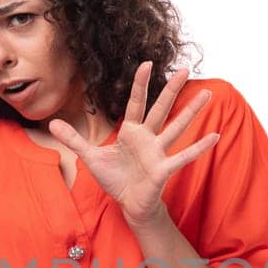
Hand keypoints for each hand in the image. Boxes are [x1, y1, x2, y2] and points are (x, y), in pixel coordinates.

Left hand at [48, 62, 217, 225]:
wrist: (128, 204)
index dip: (140, 84)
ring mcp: (158, 152)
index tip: (147, 63)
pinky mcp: (163, 169)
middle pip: (161, 108)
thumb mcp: (90, 157)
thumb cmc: (115, 179)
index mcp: (131, 132)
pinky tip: (214, 137)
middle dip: (172, 89)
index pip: (136, 103)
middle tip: (185, 69)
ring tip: (208, 93)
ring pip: (176, 127)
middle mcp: (148, 138)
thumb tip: (53, 124)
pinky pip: (183, 157)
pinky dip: (199, 147)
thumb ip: (75, 139)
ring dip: (192, 111)